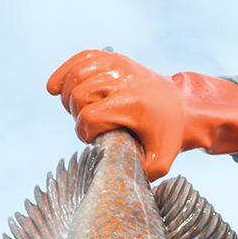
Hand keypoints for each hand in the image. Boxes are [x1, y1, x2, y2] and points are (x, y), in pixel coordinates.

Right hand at [47, 51, 184, 179]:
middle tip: (88, 126)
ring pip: (76, 76)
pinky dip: (65, 72)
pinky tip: (55, 88)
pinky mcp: (113, 58)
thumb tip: (117, 180)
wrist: (183, 105)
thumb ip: (140, 174)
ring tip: (78, 110)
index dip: (84, 133)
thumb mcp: (160, 161)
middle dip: (76, 116)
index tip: (94, 139)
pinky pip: (81, 59)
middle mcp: (123, 80)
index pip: (90, 117)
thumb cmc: (168, 134)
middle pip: (79, 95)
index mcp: (132, 104)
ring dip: (70, 97)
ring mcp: (118, 65)